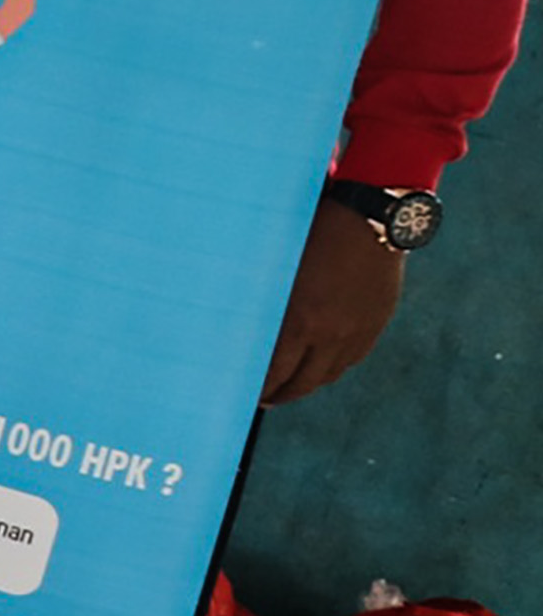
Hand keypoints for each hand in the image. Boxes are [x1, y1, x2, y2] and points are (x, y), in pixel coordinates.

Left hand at [261, 201, 404, 403]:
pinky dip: (331, 367)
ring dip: (306, 384)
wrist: (371, 217)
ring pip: (328, 374)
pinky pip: (351, 358)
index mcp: (300, 321)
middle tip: (262, 398)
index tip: (243, 393)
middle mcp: (330, 333)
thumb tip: (241, 329)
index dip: (258, 388)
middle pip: (302, 382)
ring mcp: (357, 331)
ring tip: (289, 386)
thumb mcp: (278, 268)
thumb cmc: (312, 232)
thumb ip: (264, 303)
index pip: (273, 372)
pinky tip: (318, 366)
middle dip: (279, 394)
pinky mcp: (376, 323)